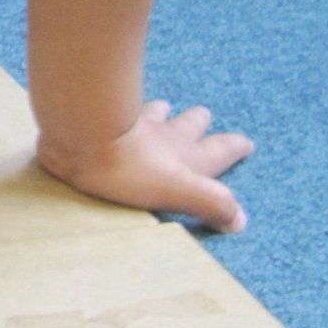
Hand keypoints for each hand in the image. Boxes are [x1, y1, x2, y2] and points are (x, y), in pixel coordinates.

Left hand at [38, 101, 252, 232]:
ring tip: (165, 106)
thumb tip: (241, 220)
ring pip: (154, 114)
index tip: (247, 142)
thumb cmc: (129, 168)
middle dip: (198, 123)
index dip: (233, 148)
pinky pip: (119, 110)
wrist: (81, 134)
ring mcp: (133, 122)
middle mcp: (164, 136)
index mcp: (185, 156)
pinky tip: (117, 107)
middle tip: (205, 114)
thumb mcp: (177, 191)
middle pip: (188, 126)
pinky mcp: (103, 118)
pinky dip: (124, 108)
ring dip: (162, 112)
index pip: (218, 151)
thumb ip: (210, 204)